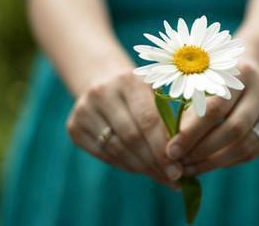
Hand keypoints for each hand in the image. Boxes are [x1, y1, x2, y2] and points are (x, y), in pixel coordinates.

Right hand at [66, 68, 182, 188]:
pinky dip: (125, 165)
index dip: (163, 148)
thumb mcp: (155, 95)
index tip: (178, 170)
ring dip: (142, 168)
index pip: (148, 120)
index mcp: (128, 80)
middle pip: (132, 137)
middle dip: (154, 162)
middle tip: (172, 178)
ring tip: (160, 177)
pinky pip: (104, 155)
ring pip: (117, 150)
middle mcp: (102, 92)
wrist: (103, 82)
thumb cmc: (140, 93)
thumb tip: (184, 162)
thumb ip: (169, 121)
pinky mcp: (74, 127)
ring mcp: (84, 110)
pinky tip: (141, 170)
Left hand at [165, 59, 258, 175]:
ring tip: (191, 168)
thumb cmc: (212, 78)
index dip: (191, 134)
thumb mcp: (199, 83)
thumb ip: (186, 111)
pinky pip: (253, 152)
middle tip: (181, 164)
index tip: (171, 151)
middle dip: (203, 151)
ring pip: (246, 146)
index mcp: (240, 72)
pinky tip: (209, 163)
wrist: (247, 73)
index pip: (215, 109)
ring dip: (215, 162)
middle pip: (234, 130)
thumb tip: (172, 150)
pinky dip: (228, 162)